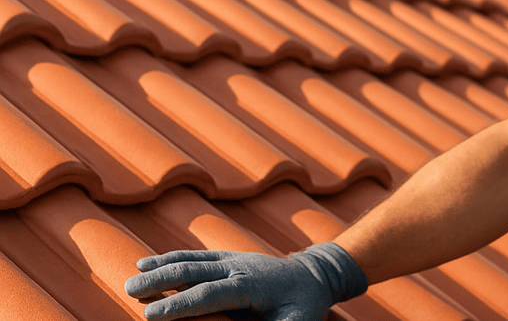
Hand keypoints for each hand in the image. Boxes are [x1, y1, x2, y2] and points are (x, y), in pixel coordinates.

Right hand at [125, 242, 367, 320]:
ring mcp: (232, 258)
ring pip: (191, 259)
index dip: (179, 305)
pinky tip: (147, 262)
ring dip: (160, 266)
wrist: (314, 275)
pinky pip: (195, 256)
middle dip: (161, 281)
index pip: (209, 294)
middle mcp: (239, 266)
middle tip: (129, 291)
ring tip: (132, 277)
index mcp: (252, 285)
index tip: (151, 316)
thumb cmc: (304, 305)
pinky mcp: (228, 256)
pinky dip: (170, 257)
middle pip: (194, 271)